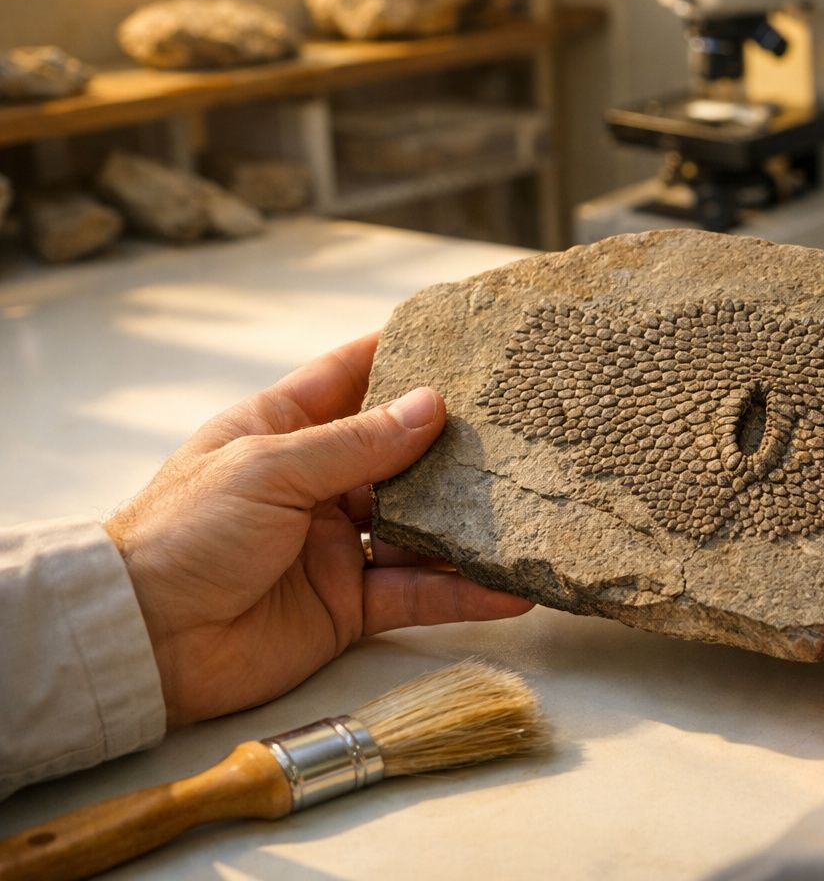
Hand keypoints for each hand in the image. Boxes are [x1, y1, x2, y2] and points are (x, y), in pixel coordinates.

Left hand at [106, 333, 533, 725]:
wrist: (142, 640)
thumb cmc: (182, 534)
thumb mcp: (269, 468)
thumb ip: (357, 443)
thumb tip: (432, 406)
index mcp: (285, 429)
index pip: (353, 376)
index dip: (404, 353)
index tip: (464, 335)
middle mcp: (319, 482)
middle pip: (403, 454)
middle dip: (457, 444)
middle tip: (522, 428)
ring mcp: (338, 544)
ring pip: (423, 527)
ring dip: (470, 523)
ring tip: (530, 511)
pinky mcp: (351, 605)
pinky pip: (420, 594)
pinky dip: (465, 594)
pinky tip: (511, 588)